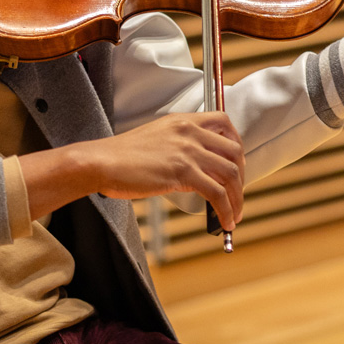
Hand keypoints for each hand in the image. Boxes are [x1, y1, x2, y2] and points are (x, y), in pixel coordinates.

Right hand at [23, 110, 244, 230]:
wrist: (101, 161)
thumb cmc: (121, 156)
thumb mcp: (155, 140)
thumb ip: (178, 147)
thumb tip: (195, 171)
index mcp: (183, 121)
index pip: (225, 123)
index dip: (237, 145)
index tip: (237, 164)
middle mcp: (190, 132)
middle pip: (234, 152)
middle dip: (241, 178)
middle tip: (236, 195)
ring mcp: (188, 151)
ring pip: (231, 174)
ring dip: (238, 199)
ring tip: (234, 216)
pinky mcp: (183, 172)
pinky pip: (217, 193)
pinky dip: (226, 210)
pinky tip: (224, 222)